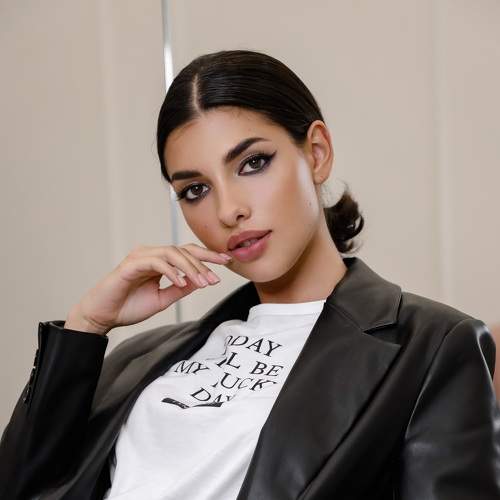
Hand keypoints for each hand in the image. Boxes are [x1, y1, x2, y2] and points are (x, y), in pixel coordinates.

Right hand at [65, 244, 231, 334]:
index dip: (207, 256)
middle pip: (183, 249)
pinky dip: (172, 271)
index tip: (226, 262)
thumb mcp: (162, 299)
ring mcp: (140, 257)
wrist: (102, 316)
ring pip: (172, 253)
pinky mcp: (130, 265)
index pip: (187, 253)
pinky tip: (181, 282)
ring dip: (190, 268)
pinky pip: (156, 262)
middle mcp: (151, 255)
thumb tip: (200, 281)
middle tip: (217, 277)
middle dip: (204, 261)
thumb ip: (180, 289)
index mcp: (159, 262)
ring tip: (202, 282)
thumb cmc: (128, 307)